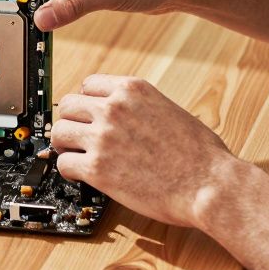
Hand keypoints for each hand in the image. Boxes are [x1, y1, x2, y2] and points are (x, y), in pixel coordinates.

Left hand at [50, 74, 240, 228]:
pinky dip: (69, 171)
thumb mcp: (169, 109)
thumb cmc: (200, 154)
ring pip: (59, 132)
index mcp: (133, 90)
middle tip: (78, 138)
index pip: (88, 85)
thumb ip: (140, 106)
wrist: (209, 185)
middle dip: (72, 122)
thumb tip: (123, 114)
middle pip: (68, 106)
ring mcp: (103, 137)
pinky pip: (64, 164)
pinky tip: (82, 176)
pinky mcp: (97, 169)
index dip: (86, 103)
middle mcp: (114, 108)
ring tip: (75, 156)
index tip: (88, 116)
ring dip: (65, 146)